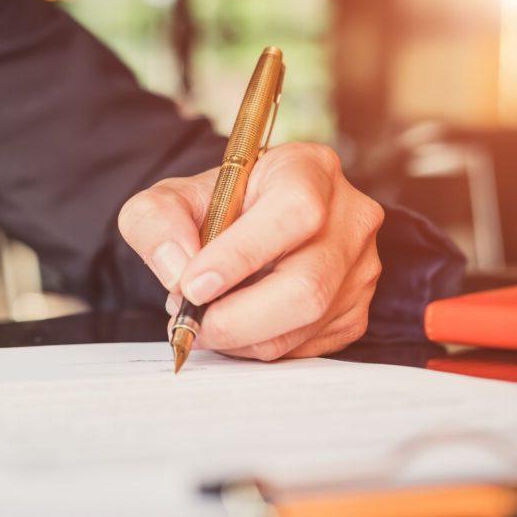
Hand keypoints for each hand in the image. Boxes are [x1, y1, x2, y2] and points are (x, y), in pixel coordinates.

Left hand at [119, 143, 383, 359]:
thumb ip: (157, 222)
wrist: (243, 226)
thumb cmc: (214, 207)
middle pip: (307, 284)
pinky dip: (258, 346)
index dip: (241, 255)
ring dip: (241, 336)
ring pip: (305, 322)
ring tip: (203, 319)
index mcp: (308, 169)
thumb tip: (177, 270)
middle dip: (237, 317)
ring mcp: (359, 268)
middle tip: (190, 323)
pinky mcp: (354, 310)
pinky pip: (306, 345)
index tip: (193, 286)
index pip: (293, 212)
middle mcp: (349, 216)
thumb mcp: (170, 199)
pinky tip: (234, 325)